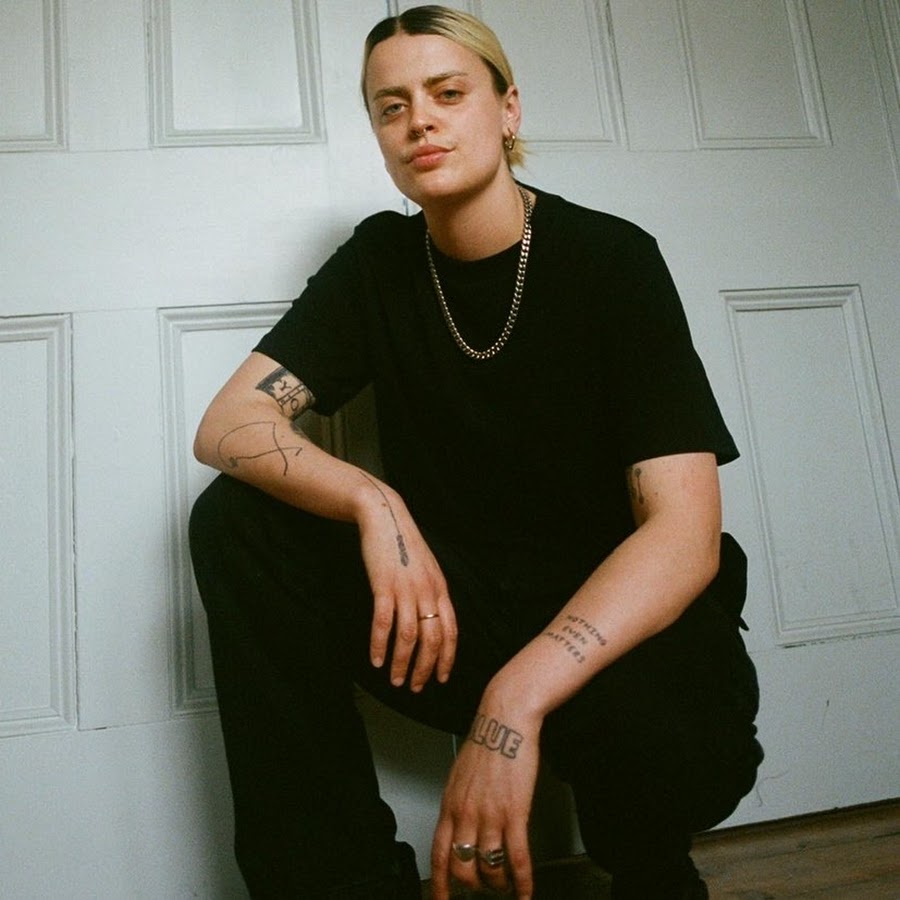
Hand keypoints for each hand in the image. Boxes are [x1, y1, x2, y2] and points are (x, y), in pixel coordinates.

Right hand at [357, 480, 456, 690]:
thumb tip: (433, 621)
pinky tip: (375, 660)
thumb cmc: (405, 545)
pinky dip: (379, 644)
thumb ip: (432, 594)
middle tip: (415, 687)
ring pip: (409, 636)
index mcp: (441, 589)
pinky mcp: (383, 585)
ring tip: (395, 680)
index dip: (447, 658)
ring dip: (402, 663)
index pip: (451, 632)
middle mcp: (427, 592)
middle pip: (432, 639)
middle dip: (425, 668)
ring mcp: (406, 589)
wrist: (386, 517)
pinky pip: (383, 622)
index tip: (440, 678)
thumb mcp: (427, 569)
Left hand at [430, 706, 540, 898]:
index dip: (439, 884)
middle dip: (473, 885)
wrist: (504, 720)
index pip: (438, 855)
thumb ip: (457, 805)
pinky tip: (525, 891)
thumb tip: (458, 826)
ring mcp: (489, 815)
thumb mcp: (459, 776)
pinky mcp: (514, 813)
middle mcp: (465, 814)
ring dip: (498, 883)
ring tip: (505, 885)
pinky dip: (522, 881)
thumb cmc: (486, 743)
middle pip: (462, 867)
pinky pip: (517, 858)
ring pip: (489, 867)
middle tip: (484, 889)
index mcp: (450, 805)